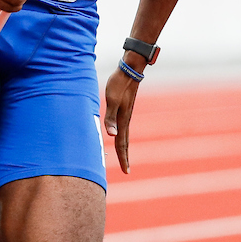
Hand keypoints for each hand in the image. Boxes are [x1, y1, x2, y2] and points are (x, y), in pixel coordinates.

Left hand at [103, 56, 141, 173]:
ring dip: (123, 147)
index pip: (122, 143)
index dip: (123, 157)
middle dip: (125, 156)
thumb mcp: (112, 99)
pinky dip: (121, 136)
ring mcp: (126, 114)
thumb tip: (112, 135)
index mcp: (123, 119)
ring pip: (124, 135)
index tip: (127, 171)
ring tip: (123, 156)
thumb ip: (110, 118)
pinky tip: (118, 135)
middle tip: (127, 170)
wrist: (130, 69)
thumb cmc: (119, 83)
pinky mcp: (124, 108)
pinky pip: (122, 127)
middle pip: (125, 142)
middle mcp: (126, 119)